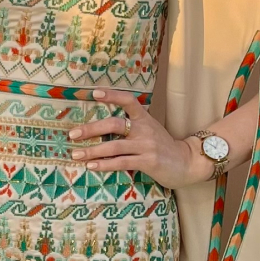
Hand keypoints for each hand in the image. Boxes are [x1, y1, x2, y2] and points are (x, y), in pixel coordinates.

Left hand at [69, 89, 214, 188]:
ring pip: (114, 146)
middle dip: (90, 129)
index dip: (112, 95)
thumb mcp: (150, 130)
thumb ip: (132, 126)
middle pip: (113, 124)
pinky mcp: (148, 162)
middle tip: (72, 134)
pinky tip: (92, 166)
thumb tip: (104, 128)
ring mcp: (146, 146)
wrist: (187, 162)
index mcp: (144, 118)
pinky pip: (121, 162)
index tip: (94, 93)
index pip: (128, 100)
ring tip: (76, 155)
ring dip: (92, 151)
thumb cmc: (164, 147)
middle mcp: (144, 129)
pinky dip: (105, 164)